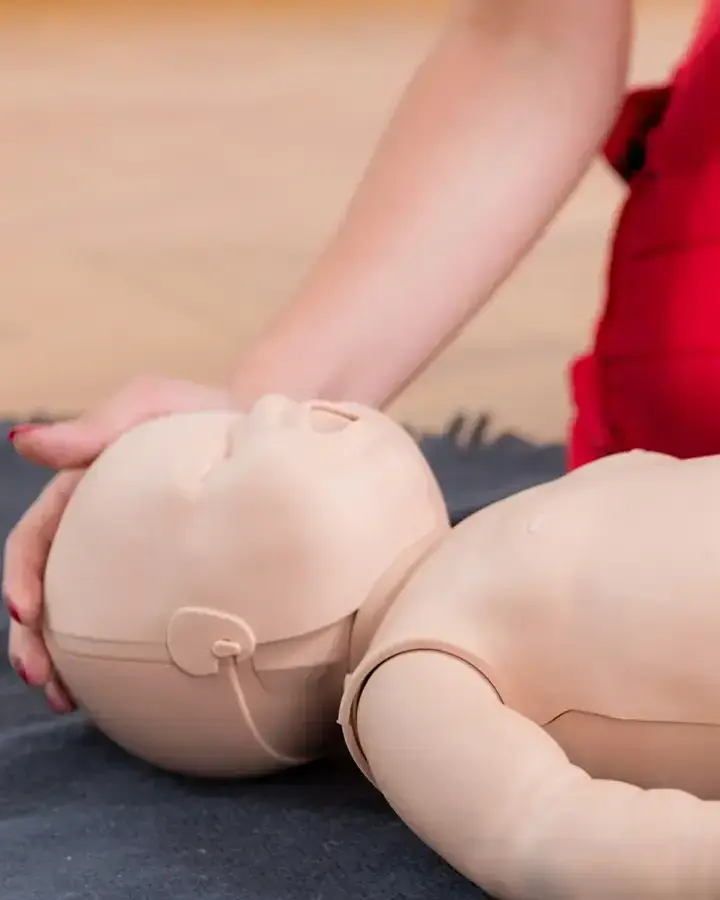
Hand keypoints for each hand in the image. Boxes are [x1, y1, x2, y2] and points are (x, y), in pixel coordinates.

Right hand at [3, 375, 234, 712]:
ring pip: (83, 614)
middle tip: (44, 679)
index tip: (25, 614)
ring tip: (68, 699)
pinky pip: (133, 616)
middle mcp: (96, 529)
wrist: (260, 425)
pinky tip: (120, 684)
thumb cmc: (197, 410)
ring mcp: (128, 556)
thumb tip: (21, 440)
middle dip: (33, 639)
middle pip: (48, 590)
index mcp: (80, 491)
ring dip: (65, 658)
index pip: (35, 540)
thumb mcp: (146, 406)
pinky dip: (117, 652)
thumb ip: (92, 429)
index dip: (21, 577)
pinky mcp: (164, 575)